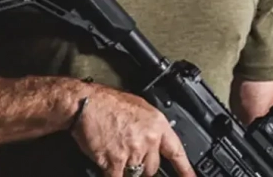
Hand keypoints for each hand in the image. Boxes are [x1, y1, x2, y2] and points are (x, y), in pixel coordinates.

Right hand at [70, 83, 194, 176]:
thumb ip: (150, 127)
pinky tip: (109, 165)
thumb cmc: (108, 103)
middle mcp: (149, 138)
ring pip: (136, 173)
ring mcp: (133, 151)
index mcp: (158, 124)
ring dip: (126, 168)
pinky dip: (114, 174)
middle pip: (153, 168)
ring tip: (115, 150)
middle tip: (128, 152)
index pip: (176, 151)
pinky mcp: (116, 161)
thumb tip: (154, 140)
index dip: (185, 169)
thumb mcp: (139, 108)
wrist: (87, 104)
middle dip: (142, 165)